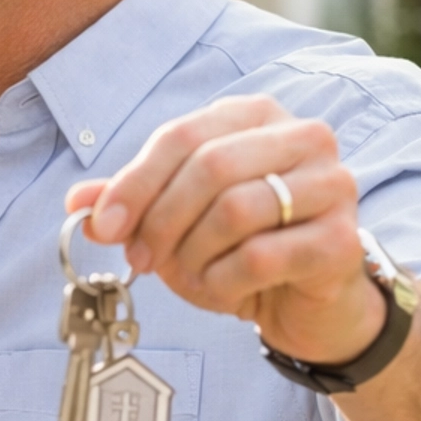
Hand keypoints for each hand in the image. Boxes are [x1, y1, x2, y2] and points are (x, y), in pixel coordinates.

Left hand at [66, 94, 384, 367]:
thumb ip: (133, 204)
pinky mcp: (342, 239)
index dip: (135, 182)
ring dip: (194, 254)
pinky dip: (225, 281)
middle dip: (162, 219)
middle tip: (142, 259)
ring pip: (236, 209)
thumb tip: (77, 202)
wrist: (307, 304)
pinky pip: (262, 256)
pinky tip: (223, 290)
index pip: (181, 135)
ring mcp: (332, 185)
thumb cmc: (241, 249)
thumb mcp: (178, 220)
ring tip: (188, 277)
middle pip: (209, 166)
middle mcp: (303, 138)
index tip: (104, 226)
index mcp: (256, 117)